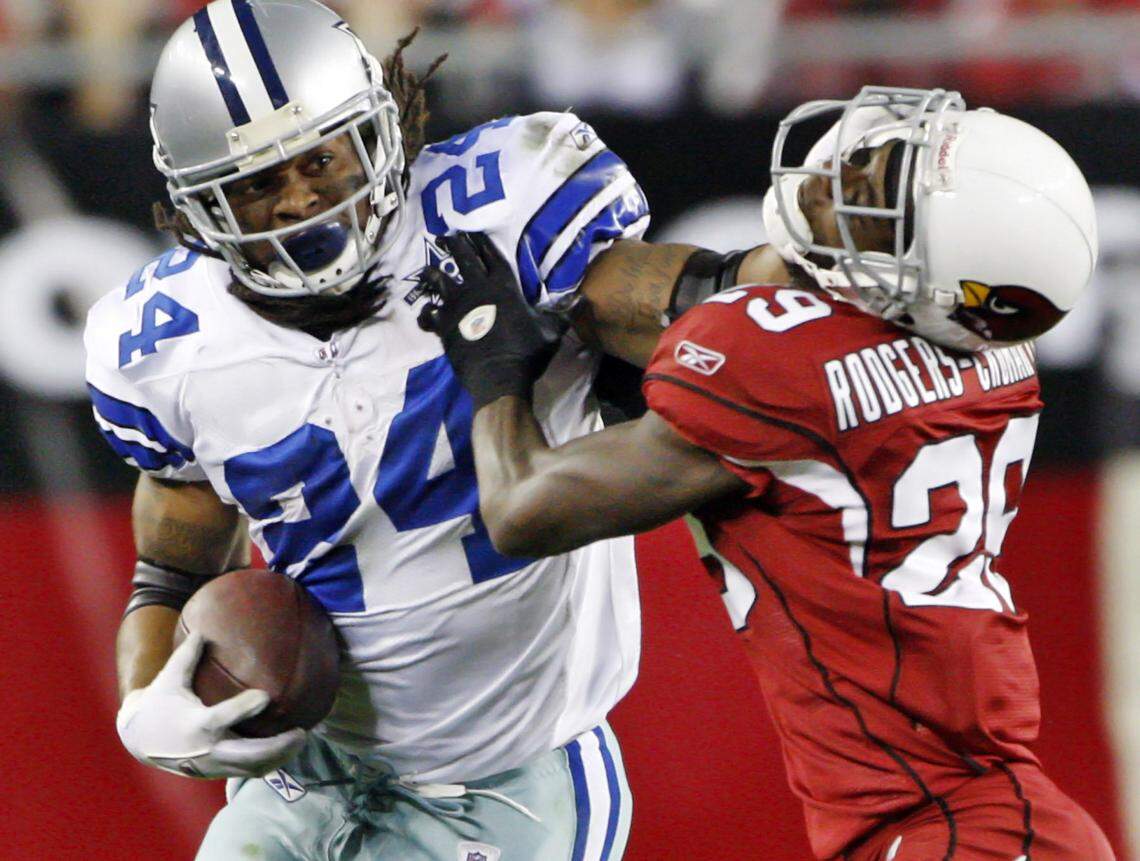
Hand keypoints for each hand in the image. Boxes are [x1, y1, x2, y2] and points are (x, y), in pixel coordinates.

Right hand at [116, 632, 306, 778]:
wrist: (140, 740)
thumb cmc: (159, 704)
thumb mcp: (168, 679)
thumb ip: (186, 655)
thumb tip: (203, 629)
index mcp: (194, 724)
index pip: (222, 717)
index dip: (243, 708)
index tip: (266, 695)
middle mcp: (205, 749)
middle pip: (246, 755)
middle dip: (276, 747)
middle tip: (301, 732)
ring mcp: (211, 765)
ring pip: (251, 768)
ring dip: (278, 758)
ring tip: (301, 739)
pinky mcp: (215, 772)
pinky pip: (246, 773)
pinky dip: (268, 764)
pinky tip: (286, 750)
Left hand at [417, 232, 562, 408]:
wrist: (499, 377)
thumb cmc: (527, 352)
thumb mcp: (551, 331)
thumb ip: (562, 313)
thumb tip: (583, 299)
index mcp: (503, 286)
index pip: (491, 254)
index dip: (481, 241)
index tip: (473, 230)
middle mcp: (477, 288)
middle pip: (462, 257)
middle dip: (455, 243)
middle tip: (447, 236)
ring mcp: (456, 306)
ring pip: (438, 280)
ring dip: (433, 274)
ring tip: (429, 270)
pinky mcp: (443, 325)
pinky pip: (427, 315)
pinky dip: (425, 314)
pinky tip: (426, 314)